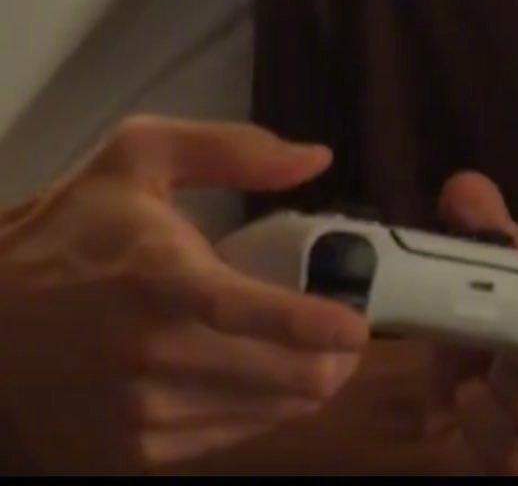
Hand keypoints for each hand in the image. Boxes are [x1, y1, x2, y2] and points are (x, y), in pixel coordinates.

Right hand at [0, 114, 369, 472]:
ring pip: (258, 417)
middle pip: (274, 379)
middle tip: (343, 338)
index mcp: (159, 279)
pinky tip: (251, 380)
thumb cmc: (70, 229)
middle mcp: (154, 357)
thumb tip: (316, 158)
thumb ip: (232, 149)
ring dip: (295, 390)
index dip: (315, 326)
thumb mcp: (140, 156)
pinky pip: (221, 442)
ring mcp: (142, 416)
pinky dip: (250, 414)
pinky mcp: (133, 455)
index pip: (252, 314)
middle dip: (327, 362)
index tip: (360, 326)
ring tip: (305, 357)